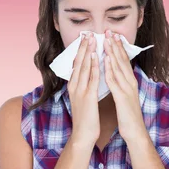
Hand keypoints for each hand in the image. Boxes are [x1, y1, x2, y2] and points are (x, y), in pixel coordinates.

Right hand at [68, 32, 99, 147]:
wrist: (83, 135)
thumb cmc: (85, 118)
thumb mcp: (82, 99)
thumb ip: (83, 87)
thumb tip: (87, 77)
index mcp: (73, 86)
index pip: (76, 65)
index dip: (80, 51)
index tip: (84, 38)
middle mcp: (74, 86)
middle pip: (78, 62)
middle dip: (83, 47)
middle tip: (87, 33)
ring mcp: (80, 91)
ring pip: (83, 67)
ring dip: (87, 52)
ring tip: (91, 39)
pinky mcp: (87, 96)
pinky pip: (91, 78)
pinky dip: (93, 66)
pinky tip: (95, 56)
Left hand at [103, 30, 147, 142]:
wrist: (135, 131)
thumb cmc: (128, 115)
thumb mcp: (125, 96)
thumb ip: (122, 84)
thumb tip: (117, 74)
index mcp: (130, 82)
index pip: (124, 61)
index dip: (118, 48)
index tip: (112, 35)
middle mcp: (130, 82)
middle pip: (122, 60)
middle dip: (115, 45)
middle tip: (109, 31)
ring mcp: (127, 89)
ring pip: (118, 67)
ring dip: (112, 53)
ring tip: (106, 40)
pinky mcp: (123, 97)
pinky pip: (115, 81)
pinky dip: (110, 70)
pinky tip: (105, 61)